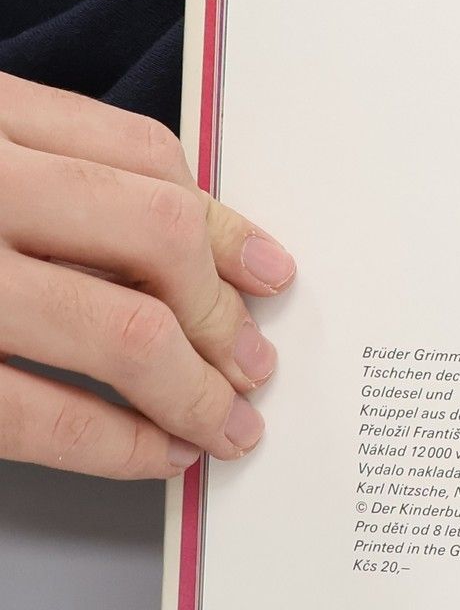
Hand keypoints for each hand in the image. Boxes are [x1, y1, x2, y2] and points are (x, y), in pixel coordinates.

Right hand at [0, 74, 294, 476]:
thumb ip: (54, 179)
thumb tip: (192, 248)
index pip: (140, 156)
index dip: (221, 223)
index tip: (267, 272)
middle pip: (155, 234)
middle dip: (223, 311)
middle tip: (257, 363)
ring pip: (123, 330)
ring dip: (197, 390)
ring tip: (226, 424)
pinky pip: (42, 415)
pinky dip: (118, 444)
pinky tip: (155, 453)